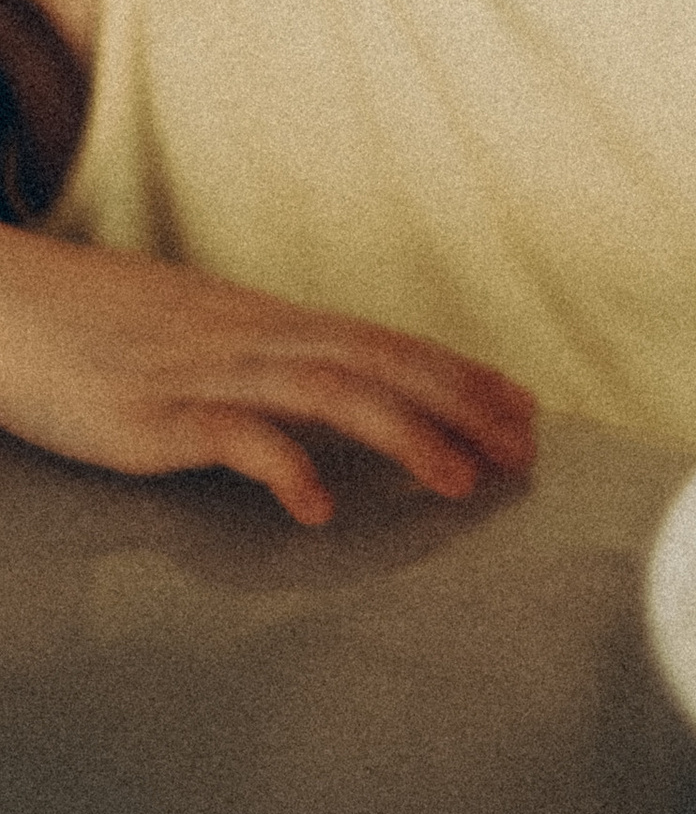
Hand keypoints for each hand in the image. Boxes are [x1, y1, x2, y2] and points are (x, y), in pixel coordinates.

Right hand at [0, 224, 536, 525]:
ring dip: (403, 433)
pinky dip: (283, 466)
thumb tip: (336, 391)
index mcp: (272, 324)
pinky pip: (231, 437)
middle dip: (462, 404)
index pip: (390, 343)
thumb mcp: (204, 337)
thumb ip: (270, 362)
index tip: (526, 410)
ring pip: (329, 392)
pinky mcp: (155, 416)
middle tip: (525, 450)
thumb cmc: (103, 328)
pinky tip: (318, 508)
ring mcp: (208, 373)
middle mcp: (257, 339)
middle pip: (380, 362)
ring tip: (458, 480)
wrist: (9, 305)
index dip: (463, 374)